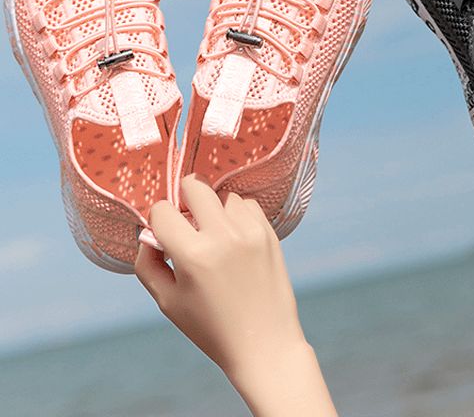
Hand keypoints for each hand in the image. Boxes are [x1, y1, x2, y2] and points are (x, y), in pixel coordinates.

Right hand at [135, 175, 304, 384]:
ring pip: (223, 195)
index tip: (164, 234)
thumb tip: (148, 234)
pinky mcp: (269, 233)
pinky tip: (234, 237)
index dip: (158, 221)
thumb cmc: (210, 327)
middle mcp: (223, 237)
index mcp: (193, 255)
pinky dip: (237, 214)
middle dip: (184, 197)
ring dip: (214, 208)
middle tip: (187, 218)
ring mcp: (250, 232)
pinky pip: (247, 204)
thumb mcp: (167, 302)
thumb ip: (148, 264)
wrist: (263, 342)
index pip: (163, 210)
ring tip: (214, 234)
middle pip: (195, 186)